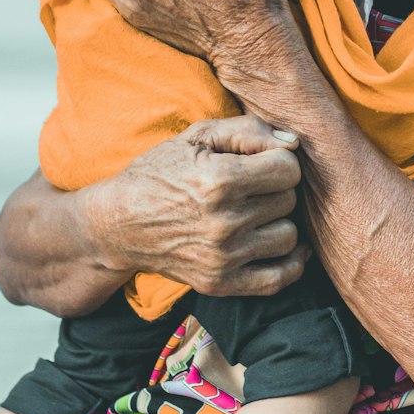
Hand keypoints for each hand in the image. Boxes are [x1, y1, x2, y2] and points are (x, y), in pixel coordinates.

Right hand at [87, 114, 308, 297]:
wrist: (118, 222)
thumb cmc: (161, 171)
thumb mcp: (198, 135)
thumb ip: (250, 130)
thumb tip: (294, 143)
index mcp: (220, 180)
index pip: (288, 169)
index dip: (278, 160)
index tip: (260, 161)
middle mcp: (224, 222)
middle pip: (288, 200)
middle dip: (275, 188)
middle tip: (252, 186)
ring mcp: (222, 257)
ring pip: (288, 236)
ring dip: (278, 221)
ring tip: (256, 212)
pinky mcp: (219, 283)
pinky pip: (277, 279)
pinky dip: (291, 263)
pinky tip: (284, 246)